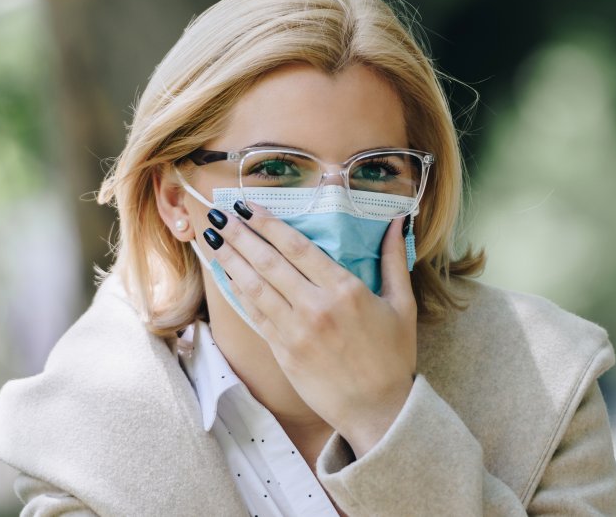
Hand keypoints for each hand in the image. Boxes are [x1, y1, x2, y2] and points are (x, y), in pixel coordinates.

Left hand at [203, 202, 416, 457]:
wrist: (378, 409)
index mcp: (346, 289)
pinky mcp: (284, 352)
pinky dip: (238, 293)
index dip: (268, 224)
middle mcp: (316, 306)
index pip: (298, 247)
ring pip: (254, 287)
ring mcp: (295, 331)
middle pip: (268, 262)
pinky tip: (226, 277)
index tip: (248, 206)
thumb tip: (398, 221)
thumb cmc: (394, 356)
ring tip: (212, 239)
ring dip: (230, 260)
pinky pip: (255, 316)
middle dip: (240, 235)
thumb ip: (394, 260)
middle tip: (218, 215)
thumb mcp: (403, 305)